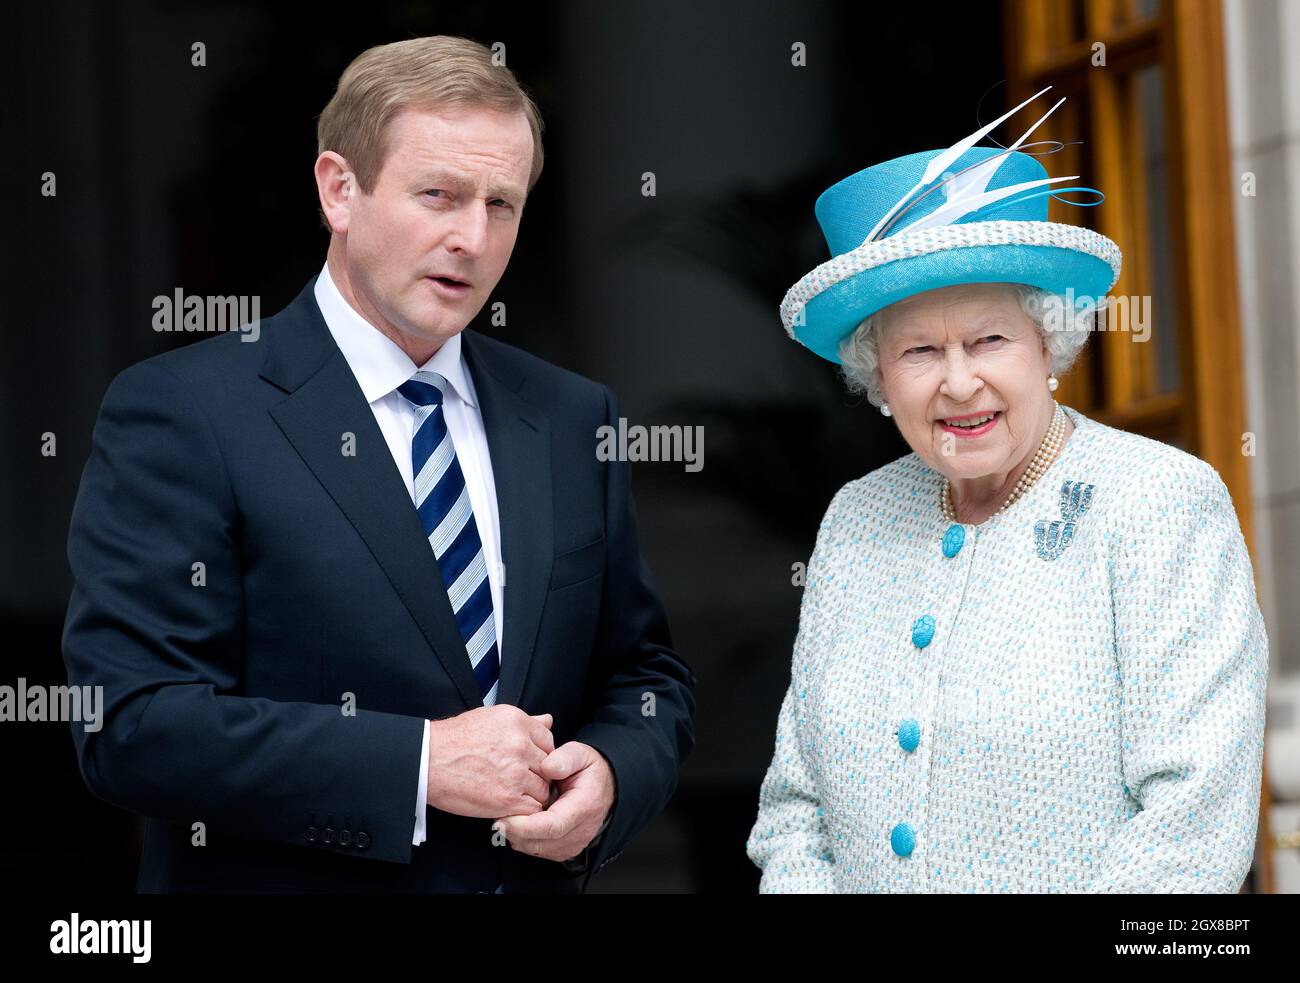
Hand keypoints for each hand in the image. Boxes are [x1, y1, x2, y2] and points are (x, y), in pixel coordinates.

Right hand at [425, 706, 554, 817]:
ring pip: (543, 788)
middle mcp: (520, 744)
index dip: (540, 754)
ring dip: (532, 793)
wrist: (426, 760)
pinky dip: (524, 810)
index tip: (529, 763)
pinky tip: (509, 805)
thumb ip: (524, 721)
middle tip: (521, 780)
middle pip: (549, 766)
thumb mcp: (490, 718)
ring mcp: (515, 772)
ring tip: (513, 793)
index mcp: (517, 722)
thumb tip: (548, 721)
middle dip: (538, 774)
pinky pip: (532, 807)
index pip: (549, 741)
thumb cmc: (453, 739)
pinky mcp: (507, 797)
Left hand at [494, 741, 614, 862]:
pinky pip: (538, 851)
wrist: (604, 786)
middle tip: (496, 816)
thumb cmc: (588, 770)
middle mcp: (581, 830)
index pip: (553, 826)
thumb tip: (547, 767)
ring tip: (506, 816)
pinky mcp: (565, 849)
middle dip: (514, 832)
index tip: (504, 817)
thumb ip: (564, 758)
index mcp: (585, 806)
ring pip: (537, 850)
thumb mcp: (580, 754)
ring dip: (517, 837)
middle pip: (541, 842)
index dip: (525, 825)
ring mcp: (574, 843)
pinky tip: (518, 823)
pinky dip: (524, 840)